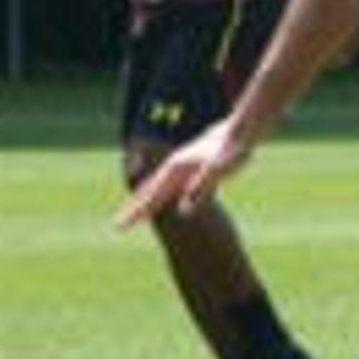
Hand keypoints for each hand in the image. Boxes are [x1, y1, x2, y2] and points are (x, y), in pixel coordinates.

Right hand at [119, 122, 247, 229]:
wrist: (240, 131)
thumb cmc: (231, 152)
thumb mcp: (217, 172)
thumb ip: (200, 190)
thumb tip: (184, 211)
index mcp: (175, 170)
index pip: (151, 197)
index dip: (136, 213)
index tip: (119, 227)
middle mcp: (174, 167)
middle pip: (149, 192)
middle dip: (134, 209)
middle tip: (118, 225)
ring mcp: (182, 166)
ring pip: (158, 187)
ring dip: (146, 202)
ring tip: (136, 215)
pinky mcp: (191, 166)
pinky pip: (170, 184)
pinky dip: (161, 194)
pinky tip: (163, 199)